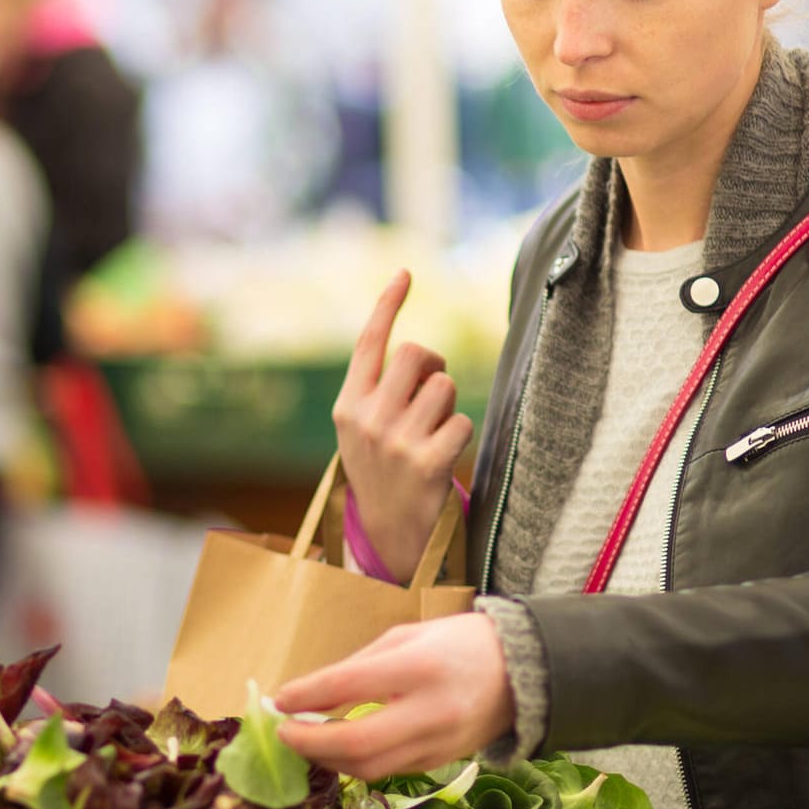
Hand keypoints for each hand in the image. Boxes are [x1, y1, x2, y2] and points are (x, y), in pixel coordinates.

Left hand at [275, 614, 513, 779]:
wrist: (524, 670)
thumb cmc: (460, 643)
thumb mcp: (407, 636)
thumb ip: (357, 666)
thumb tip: (306, 694)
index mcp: (420, 666)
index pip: (349, 686)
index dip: (306, 696)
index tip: (278, 701)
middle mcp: (431, 711)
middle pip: (357, 744)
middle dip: (309, 743)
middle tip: (284, 733)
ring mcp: (438, 743)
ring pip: (369, 768)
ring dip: (328, 759)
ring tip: (307, 741)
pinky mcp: (440, 763)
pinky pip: (389, 771)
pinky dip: (357, 762)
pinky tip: (340, 748)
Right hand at [333, 271, 474, 581]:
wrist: (391, 536)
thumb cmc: (384, 473)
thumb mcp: (364, 431)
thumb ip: (379, 391)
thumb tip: (417, 351)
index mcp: (348, 406)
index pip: (369, 343)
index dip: (388, 304)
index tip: (406, 272)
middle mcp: (366, 420)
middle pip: (417, 354)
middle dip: (434, 366)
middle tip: (432, 393)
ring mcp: (394, 442)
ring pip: (444, 386)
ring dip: (448, 406)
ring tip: (434, 434)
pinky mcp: (424, 464)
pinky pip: (461, 421)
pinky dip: (460, 435)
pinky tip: (445, 457)